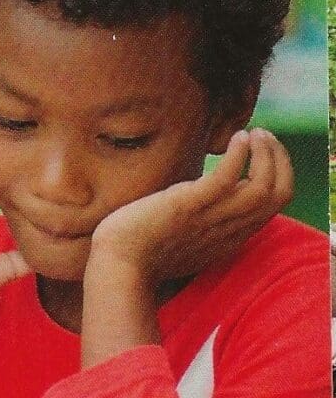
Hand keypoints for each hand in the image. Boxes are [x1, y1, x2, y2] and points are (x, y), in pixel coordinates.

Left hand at [88, 128, 292, 286]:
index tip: (264, 152)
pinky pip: (227, 178)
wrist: (117, 265)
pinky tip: (238, 137)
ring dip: (266, 154)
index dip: (278, 175)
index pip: (273, 206)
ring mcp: (210, 219)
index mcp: (229, 238)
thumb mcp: (183, 238)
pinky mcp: (189, 206)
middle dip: (279, 159)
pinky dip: (240, 155)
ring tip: (254, 133)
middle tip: (263, 135)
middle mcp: (228, 231)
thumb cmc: (141, 251)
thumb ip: (200, 223)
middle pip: (278, 195)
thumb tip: (197, 199)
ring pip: (263, 187)